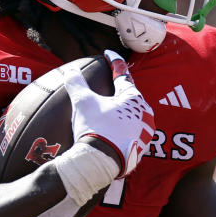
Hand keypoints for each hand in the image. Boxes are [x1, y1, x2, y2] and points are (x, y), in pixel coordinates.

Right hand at [62, 50, 154, 177]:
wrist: (101, 162)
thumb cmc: (95, 128)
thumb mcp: (83, 102)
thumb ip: (77, 83)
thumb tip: (71, 71)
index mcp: (133, 98)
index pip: (123, 74)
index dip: (114, 62)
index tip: (108, 54)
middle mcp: (144, 113)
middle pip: (131, 96)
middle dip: (121, 89)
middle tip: (112, 83)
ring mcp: (144, 132)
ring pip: (134, 115)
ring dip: (123, 111)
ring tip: (113, 110)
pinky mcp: (141, 148)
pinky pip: (132, 133)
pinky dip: (123, 129)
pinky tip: (115, 131)